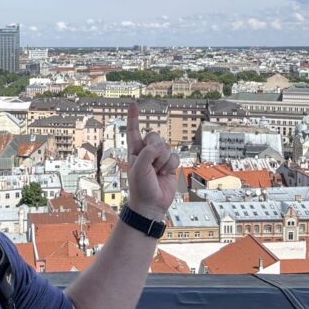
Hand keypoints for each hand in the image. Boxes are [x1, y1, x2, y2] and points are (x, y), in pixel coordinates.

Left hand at [126, 102, 178, 220]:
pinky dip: (171, 165)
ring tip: (156, 172)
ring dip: (162, 161)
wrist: (151, 205)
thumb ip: (147, 152)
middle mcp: (146, 152)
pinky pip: (175, 156)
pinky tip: (164, 174)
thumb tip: (159, 146)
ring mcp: (158, 158)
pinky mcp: (169, 164)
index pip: (133, 130)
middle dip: (155, 149)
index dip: (133, 117)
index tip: (133, 103)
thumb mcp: (138, 168)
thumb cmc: (140, 187)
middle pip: (155, 136)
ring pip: (166, 147)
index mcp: (134, 150)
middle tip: (151, 164)